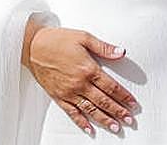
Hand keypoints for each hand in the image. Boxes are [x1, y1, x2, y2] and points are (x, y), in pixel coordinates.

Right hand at [22, 21, 136, 134]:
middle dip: (118, 111)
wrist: (32, 46)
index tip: (133, 103)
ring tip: (115, 127)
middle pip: (103, 101)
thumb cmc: (57, 40)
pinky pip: (72, 112)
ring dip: (104, 119)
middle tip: (130, 120)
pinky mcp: (58, 96)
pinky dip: (81, 122)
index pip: (111, 86)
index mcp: (88, 69)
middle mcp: (79, 84)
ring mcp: (69, 92)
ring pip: (90, 110)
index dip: (124, 96)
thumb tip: (121, 52)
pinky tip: (89, 129)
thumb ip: (103, 47)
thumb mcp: (83, 37)